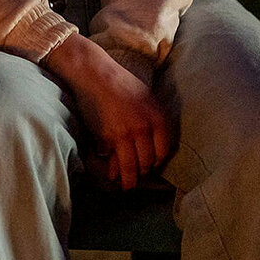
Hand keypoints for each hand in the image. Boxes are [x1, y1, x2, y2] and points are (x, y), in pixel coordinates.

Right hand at [42, 34, 173, 190]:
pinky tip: (112, 174)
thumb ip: (153, 122)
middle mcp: (145, 128)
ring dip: (129, 180)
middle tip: (138, 177)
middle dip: (143, 173)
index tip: (151, 167)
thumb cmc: (121, 83)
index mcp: (158, 118)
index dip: (157, 162)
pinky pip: (113, 160)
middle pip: (148, 162)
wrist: (95, 73)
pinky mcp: (108, 137)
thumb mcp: (147, 99)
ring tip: (127, 186)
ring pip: (132, 167)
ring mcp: (126, 134)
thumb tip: (152, 145)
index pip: (163, 152)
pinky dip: (112, 169)